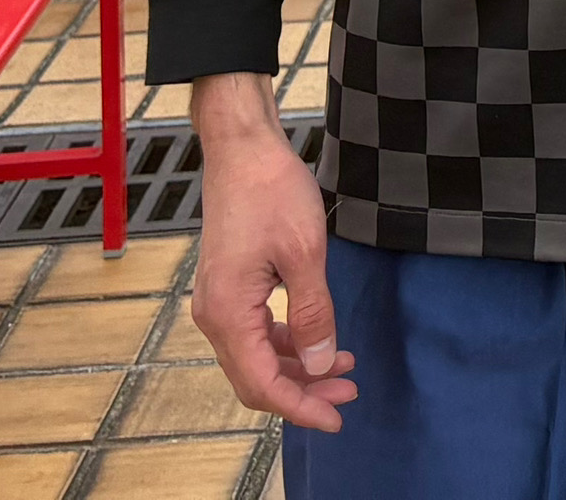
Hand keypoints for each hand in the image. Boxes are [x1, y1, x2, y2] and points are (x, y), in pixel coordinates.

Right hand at [188, 75, 354, 431]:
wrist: (243, 148)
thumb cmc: (271, 190)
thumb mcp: (304, 254)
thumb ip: (313, 314)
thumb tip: (322, 364)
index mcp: (227, 313)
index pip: (262, 385)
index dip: (301, 407)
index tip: (338, 417)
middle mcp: (214, 316)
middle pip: (256, 378)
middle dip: (304, 391)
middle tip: (350, 392)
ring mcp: (219, 302)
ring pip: (256, 358)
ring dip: (298, 369)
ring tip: (345, 368)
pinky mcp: (228, 287)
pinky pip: (254, 333)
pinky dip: (287, 344)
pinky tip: (318, 341)